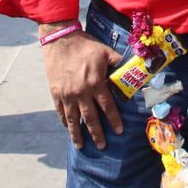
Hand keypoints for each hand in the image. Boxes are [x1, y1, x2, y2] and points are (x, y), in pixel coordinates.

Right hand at [41, 30, 123, 148]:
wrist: (60, 40)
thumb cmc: (85, 46)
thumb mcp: (105, 52)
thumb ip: (118, 63)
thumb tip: (132, 69)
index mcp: (95, 83)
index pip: (107, 107)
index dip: (114, 120)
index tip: (119, 131)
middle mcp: (81, 92)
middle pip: (90, 118)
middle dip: (97, 134)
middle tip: (102, 146)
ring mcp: (67, 94)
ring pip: (73, 120)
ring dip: (77, 134)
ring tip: (81, 146)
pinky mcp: (56, 93)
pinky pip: (61, 112)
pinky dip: (65, 122)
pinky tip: (68, 128)